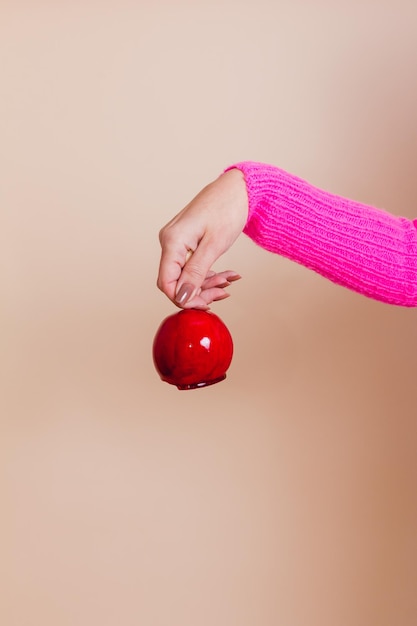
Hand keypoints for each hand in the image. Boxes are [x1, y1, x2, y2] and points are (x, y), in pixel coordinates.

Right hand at [157, 168, 247, 308]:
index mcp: (172, 241)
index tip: (206, 305)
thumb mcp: (214, 246)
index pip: (167, 283)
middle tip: (224, 292)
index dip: (184, 299)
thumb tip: (182, 298)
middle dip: (199, 292)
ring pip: (185, 275)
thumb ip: (195, 273)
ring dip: (207, 283)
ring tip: (229, 280)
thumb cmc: (228, 210)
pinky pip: (191, 265)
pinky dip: (208, 273)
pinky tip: (226, 274)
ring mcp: (176, 241)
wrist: (238, 188)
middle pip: (176, 281)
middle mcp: (169, 241)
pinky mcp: (186, 241)